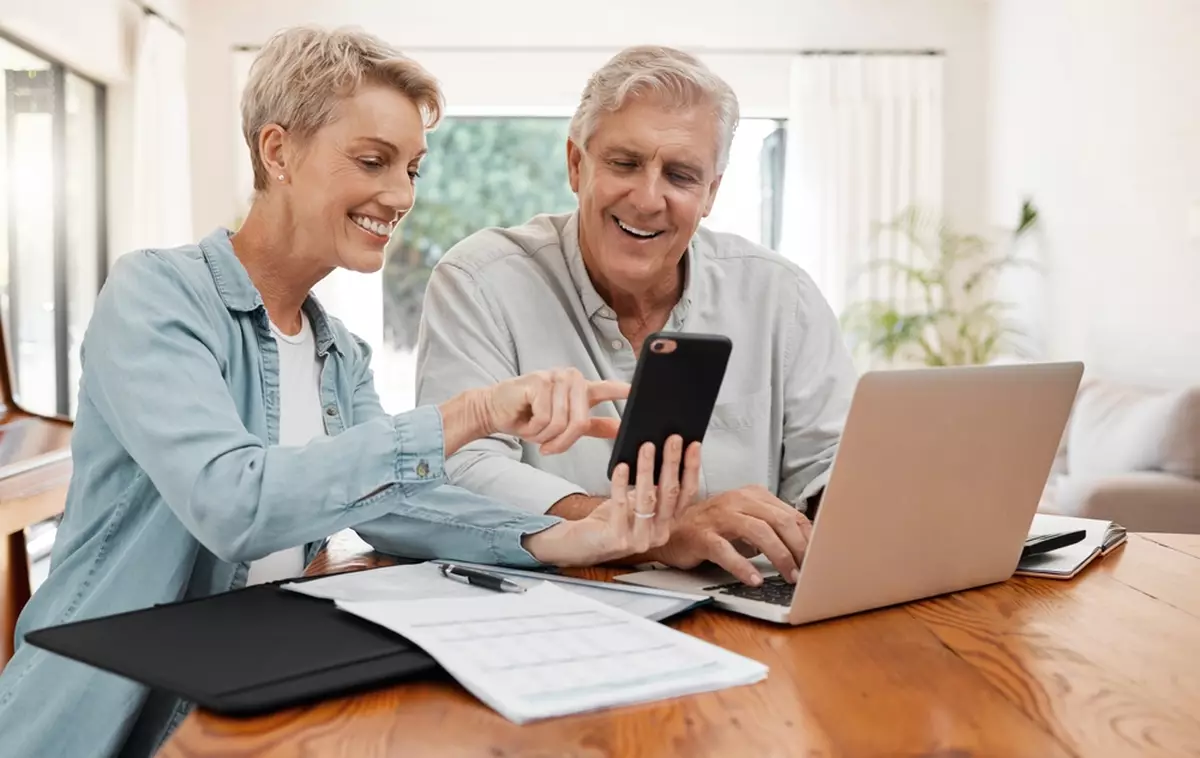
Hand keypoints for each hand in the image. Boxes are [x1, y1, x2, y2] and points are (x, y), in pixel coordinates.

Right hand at [485, 368, 628, 454]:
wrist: (495, 410)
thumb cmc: (529, 416)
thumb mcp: (564, 424)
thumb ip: (592, 424)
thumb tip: (619, 428)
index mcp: (581, 387)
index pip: (607, 388)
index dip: (623, 390)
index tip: (638, 391)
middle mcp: (571, 378)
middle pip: (581, 421)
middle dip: (563, 441)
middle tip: (548, 447)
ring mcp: (555, 377)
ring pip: (561, 422)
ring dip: (544, 436)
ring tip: (534, 430)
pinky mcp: (538, 382)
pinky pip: (545, 418)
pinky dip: (534, 428)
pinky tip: (525, 420)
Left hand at [524, 435, 701, 565]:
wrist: (585, 543)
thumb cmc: (612, 519)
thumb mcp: (637, 501)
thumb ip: (652, 485)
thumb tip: (659, 449)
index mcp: (667, 523)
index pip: (687, 494)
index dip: (692, 469)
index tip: (694, 445)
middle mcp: (659, 533)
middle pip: (670, 493)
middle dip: (672, 463)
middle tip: (673, 439)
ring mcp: (640, 539)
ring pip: (648, 499)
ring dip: (648, 470)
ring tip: (646, 447)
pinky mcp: (618, 539)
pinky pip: (621, 506)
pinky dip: (621, 484)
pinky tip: (621, 467)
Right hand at [647, 485, 812, 585]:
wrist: (671, 530)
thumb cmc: (712, 527)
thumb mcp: (746, 522)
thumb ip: (771, 527)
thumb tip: (805, 546)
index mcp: (752, 495)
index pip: (790, 513)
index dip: (808, 537)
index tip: (820, 557)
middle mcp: (738, 501)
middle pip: (779, 520)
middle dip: (798, 547)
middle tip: (808, 570)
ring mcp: (719, 517)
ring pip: (758, 531)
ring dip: (779, 556)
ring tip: (789, 576)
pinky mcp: (702, 535)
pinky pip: (726, 550)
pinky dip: (742, 566)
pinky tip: (754, 579)